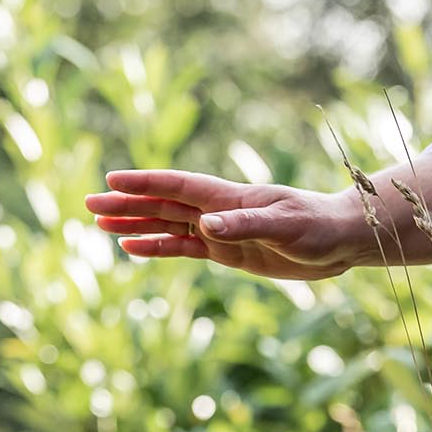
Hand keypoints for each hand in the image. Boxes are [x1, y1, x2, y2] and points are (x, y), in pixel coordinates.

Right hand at [84, 170, 371, 279]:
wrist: (342, 241)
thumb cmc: (319, 229)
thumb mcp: (286, 228)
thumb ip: (245, 225)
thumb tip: (205, 225)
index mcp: (230, 198)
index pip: (178, 187)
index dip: (145, 183)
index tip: (113, 180)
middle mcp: (218, 210)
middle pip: (162, 204)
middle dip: (127, 204)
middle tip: (90, 204)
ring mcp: (220, 230)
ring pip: (166, 225)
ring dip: (135, 225)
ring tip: (100, 224)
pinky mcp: (226, 251)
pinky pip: (182, 248)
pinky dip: (157, 248)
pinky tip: (132, 248)